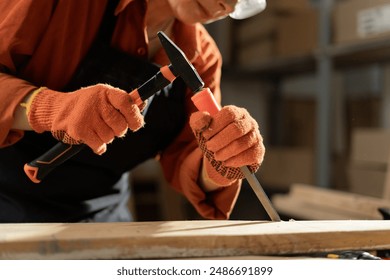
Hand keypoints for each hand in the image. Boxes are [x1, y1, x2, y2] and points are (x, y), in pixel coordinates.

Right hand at [27, 84, 144, 153]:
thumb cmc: (89, 105)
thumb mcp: (105, 97)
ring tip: (97, 129)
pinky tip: (93, 139)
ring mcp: (87, 116)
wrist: (58, 110)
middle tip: (111, 127)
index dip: (134, 116)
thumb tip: (143, 103)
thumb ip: (124, 102)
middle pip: (120, 125)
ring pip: (110, 137)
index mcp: (105, 92)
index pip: (127, 102)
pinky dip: (99, 147)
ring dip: (106, 138)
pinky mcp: (79, 130)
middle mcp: (96, 102)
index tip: (135, 125)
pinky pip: (99, 145)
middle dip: (119, 130)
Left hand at [190, 105, 264, 184]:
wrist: (223, 152)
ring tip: (216, 156)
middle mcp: (249, 122)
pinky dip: (235, 161)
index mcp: (236, 112)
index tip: (205, 135)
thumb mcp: (202, 128)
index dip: (216, 124)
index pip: (229, 114)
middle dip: (220, 140)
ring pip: (241, 144)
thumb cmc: (214, 136)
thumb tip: (204, 117)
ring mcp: (256, 136)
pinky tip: (226, 162)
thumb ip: (199, 120)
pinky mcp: (259, 151)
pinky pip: (250, 156)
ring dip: (225, 152)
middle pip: (236, 129)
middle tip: (209, 147)